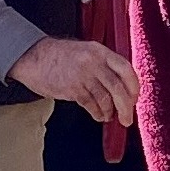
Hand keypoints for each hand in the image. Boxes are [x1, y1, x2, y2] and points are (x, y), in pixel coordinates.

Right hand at [10, 36, 138, 125]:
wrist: (35, 57)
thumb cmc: (61, 57)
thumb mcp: (86, 53)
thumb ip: (104, 65)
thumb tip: (122, 88)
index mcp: (100, 51)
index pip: (126, 69)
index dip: (134, 87)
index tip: (134, 98)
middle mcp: (94, 62)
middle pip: (118, 88)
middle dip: (126, 107)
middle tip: (127, 119)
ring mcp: (82, 75)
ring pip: (105, 99)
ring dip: (109, 112)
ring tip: (108, 116)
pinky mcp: (72, 88)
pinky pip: (91, 105)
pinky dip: (97, 113)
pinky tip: (98, 115)